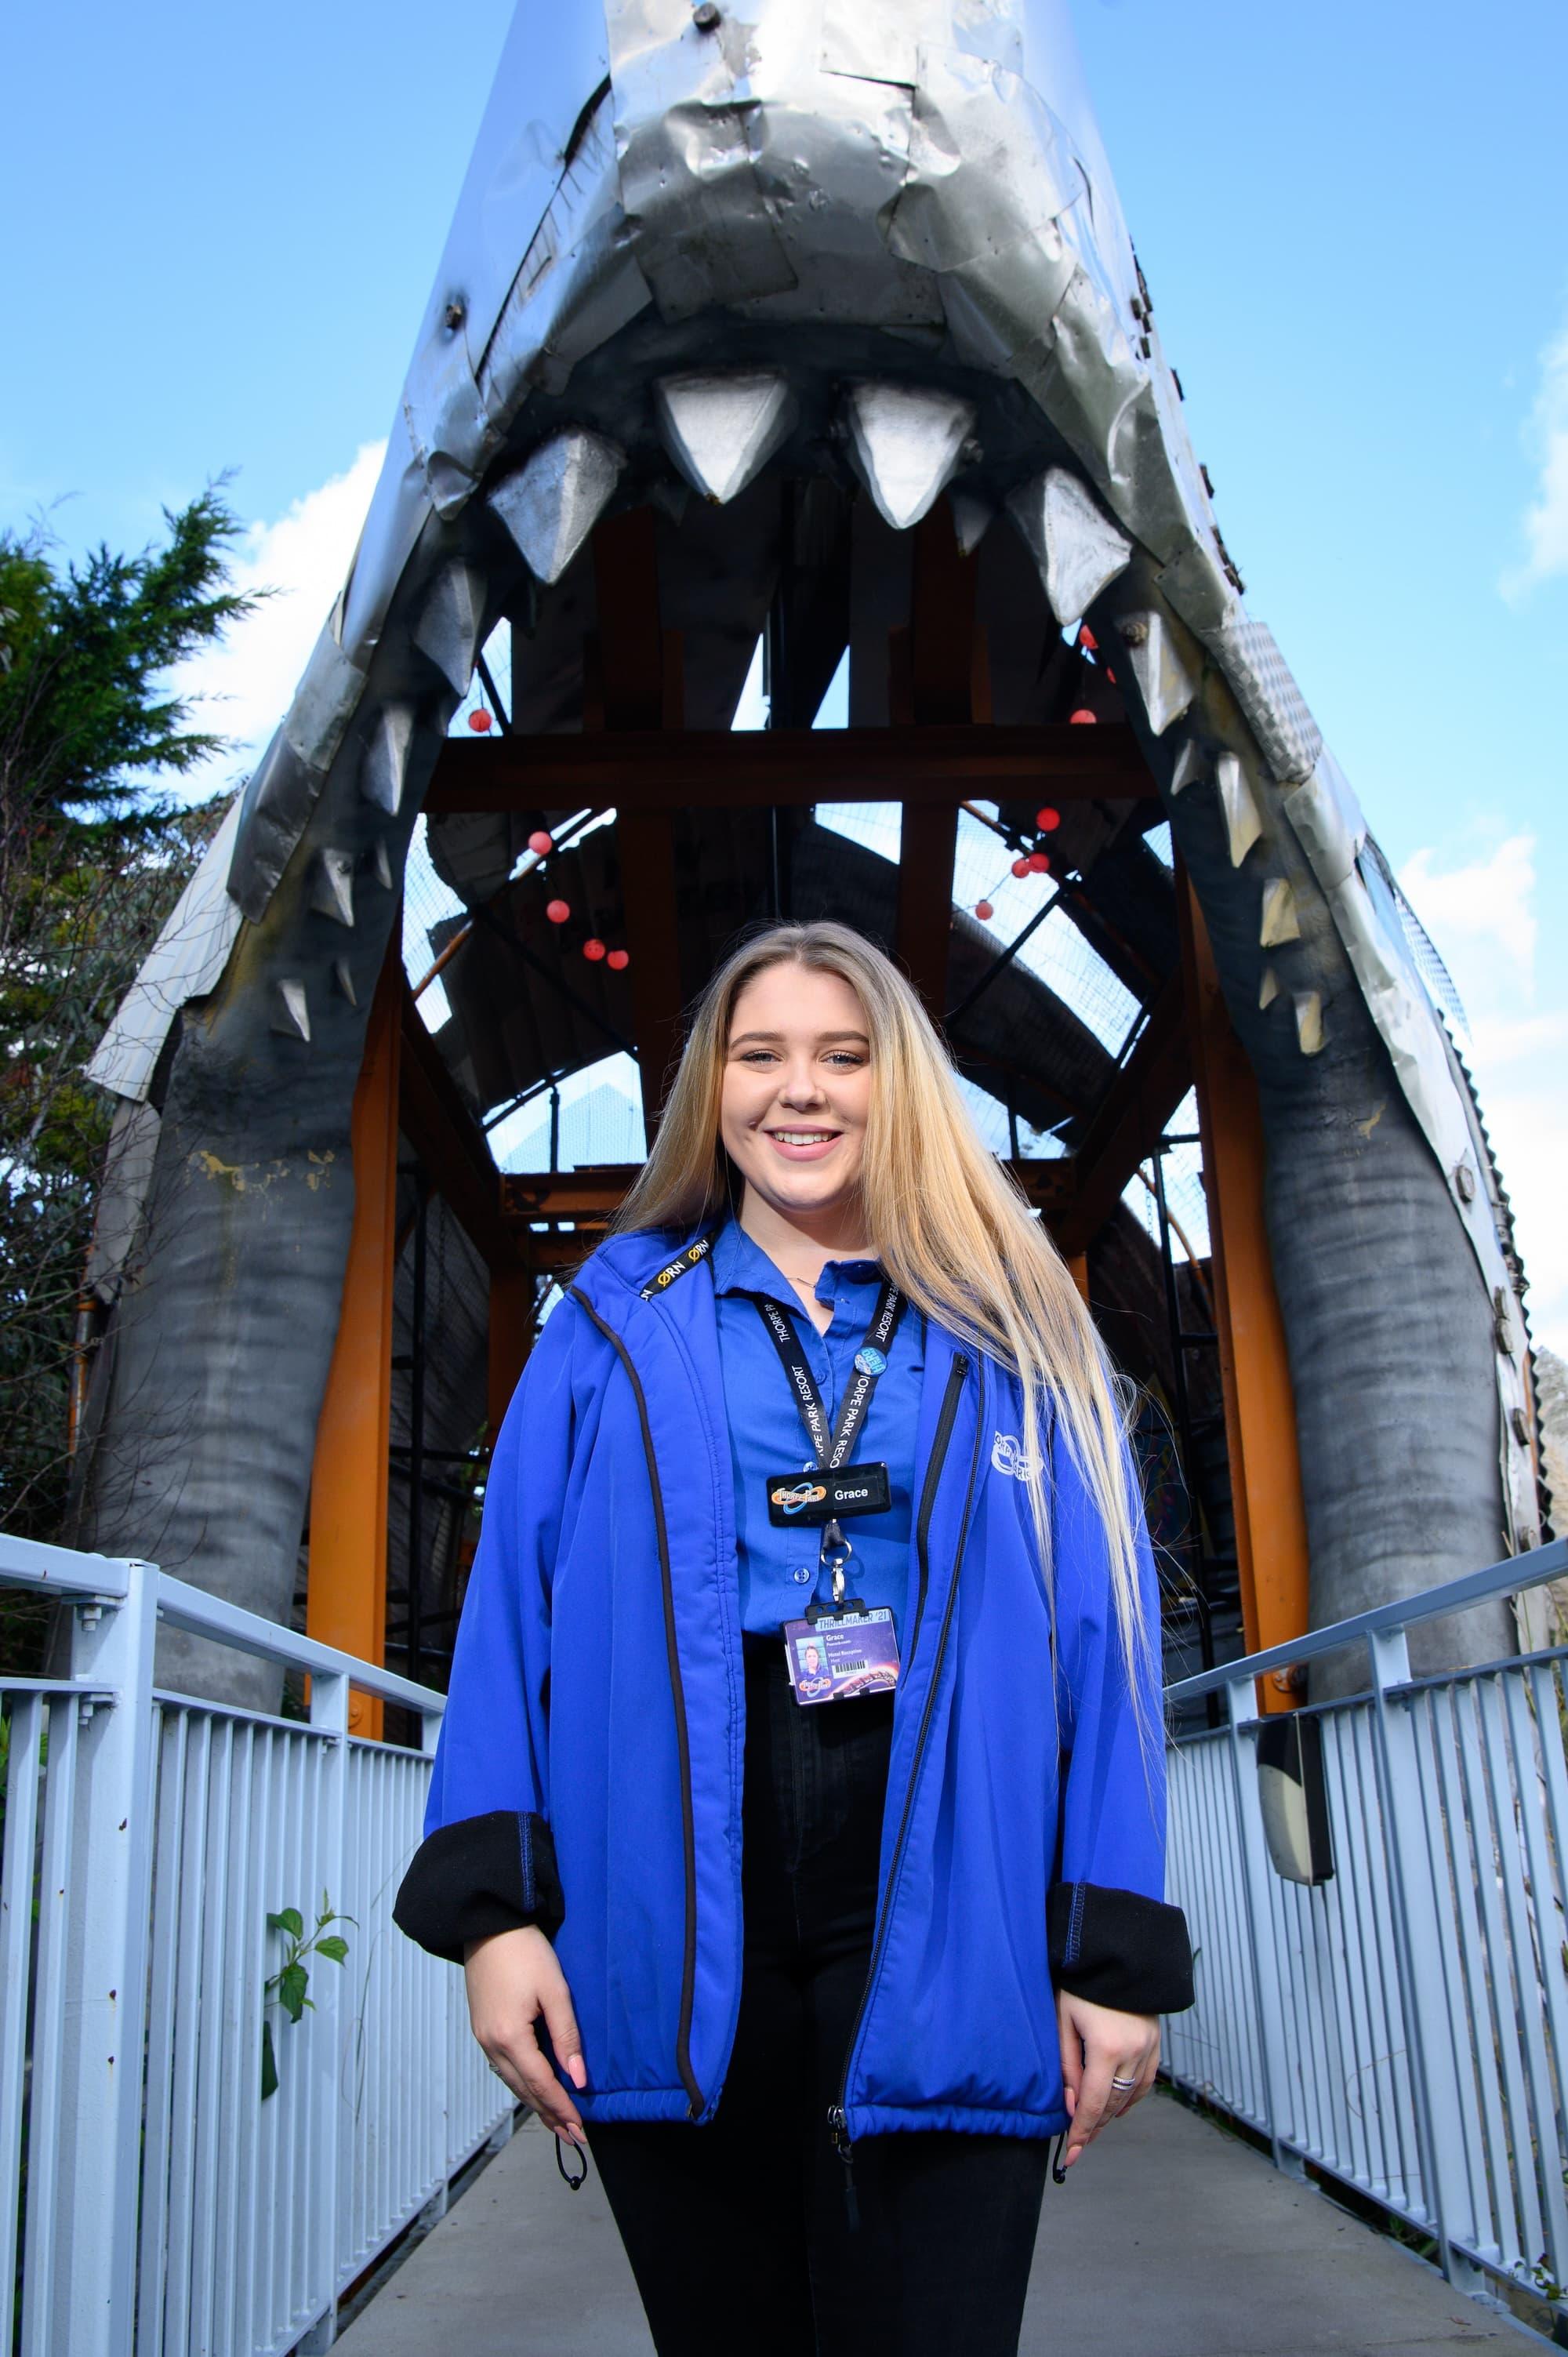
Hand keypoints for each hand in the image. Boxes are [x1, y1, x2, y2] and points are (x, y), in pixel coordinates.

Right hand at [464, 1924, 587, 2148]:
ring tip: (555, 2121)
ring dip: (535, 2103)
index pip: (542, 2085)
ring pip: (511, 2082)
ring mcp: (483, 2037)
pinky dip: (521, 2084)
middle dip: (549, 2115)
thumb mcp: (555, 1991)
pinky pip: (502, 2067)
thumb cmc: (524, 1952)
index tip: (580, 2129)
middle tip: (572, 2137)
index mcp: (511, 2038)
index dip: (562, 2108)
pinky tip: (532, 2088)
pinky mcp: (482, 2028)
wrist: (487, 1924)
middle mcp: (492, 2044)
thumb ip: (566, 2037)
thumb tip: (577, 2078)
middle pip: (524, 2090)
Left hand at [1055, 1988, 1158, 2168]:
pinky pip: (1146, 2081)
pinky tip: (1119, 2107)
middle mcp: (1133, 2052)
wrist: (1115, 1955)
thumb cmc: (1082, 1984)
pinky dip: (1132, 2097)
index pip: (1093, 2104)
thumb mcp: (1064, 2021)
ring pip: (1130, 2096)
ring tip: (1093, 2128)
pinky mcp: (1156, 2042)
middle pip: (1113, 2105)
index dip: (1082, 2132)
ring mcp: (1148, 2048)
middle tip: (1078, 2144)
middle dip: (1094, 2127)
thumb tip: (1071, 2104)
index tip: (1071, 2154)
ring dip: (1111, 2114)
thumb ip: (1067, 2065)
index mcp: (1107, 2048)